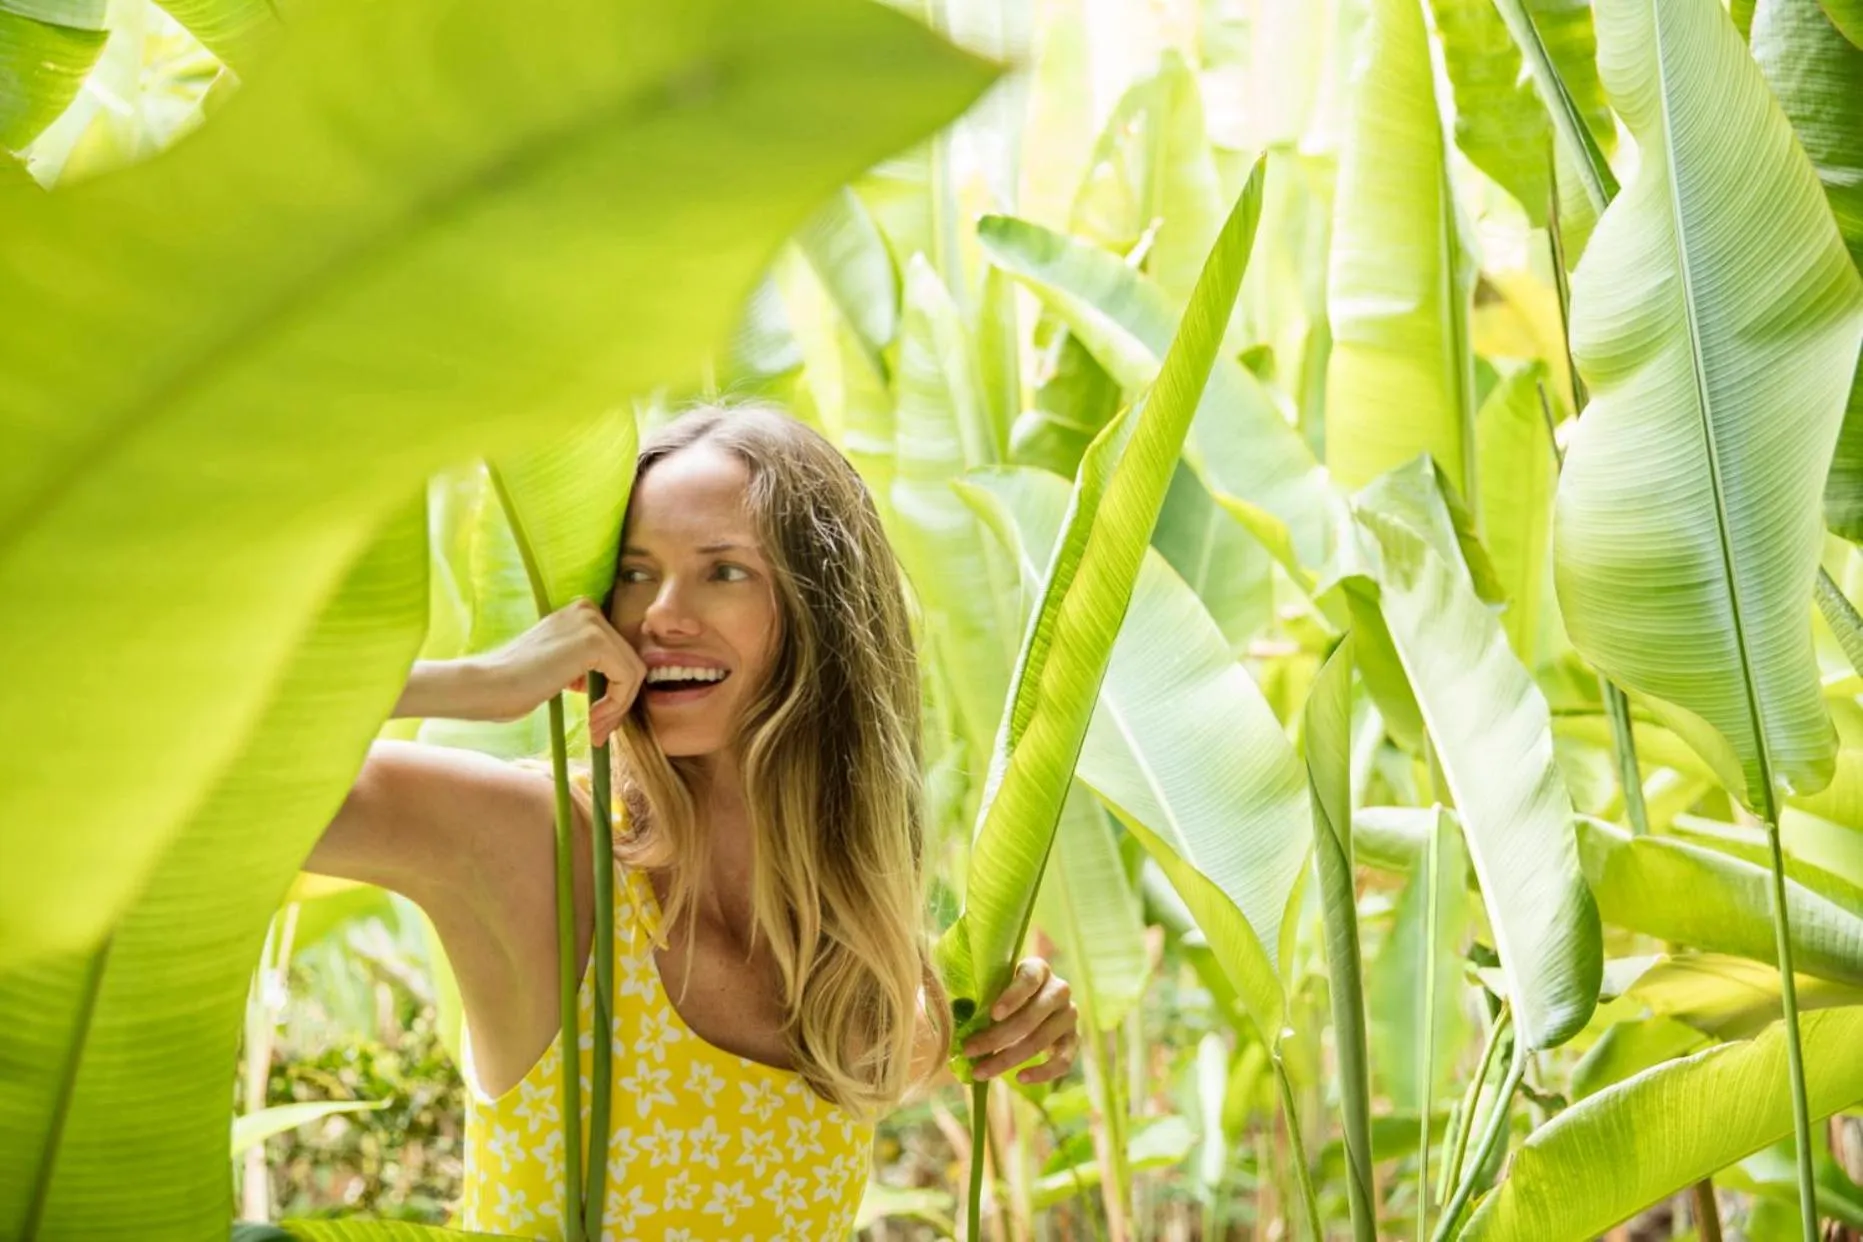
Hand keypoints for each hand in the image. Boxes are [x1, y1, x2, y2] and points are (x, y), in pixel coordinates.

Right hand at [476, 600, 644, 744]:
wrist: (487, 686)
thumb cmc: (515, 685)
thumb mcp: (561, 668)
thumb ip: (587, 667)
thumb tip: (620, 687)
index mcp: (580, 614)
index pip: (618, 655)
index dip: (615, 693)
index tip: (598, 721)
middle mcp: (588, 610)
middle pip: (630, 662)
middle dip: (619, 704)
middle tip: (598, 733)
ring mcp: (592, 623)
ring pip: (632, 672)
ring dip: (617, 709)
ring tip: (595, 732)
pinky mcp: (595, 641)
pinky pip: (626, 678)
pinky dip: (615, 705)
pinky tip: (592, 720)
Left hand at [962, 957, 1078, 1084]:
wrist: (1029, 1002)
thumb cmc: (1001, 990)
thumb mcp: (990, 982)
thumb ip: (976, 992)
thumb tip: (952, 1013)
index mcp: (1038, 969)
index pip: (1029, 979)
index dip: (1012, 996)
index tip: (993, 1014)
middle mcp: (1059, 990)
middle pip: (1031, 1016)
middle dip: (997, 1037)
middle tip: (969, 1050)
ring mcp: (1069, 1016)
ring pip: (1041, 1041)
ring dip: (1008, 1058)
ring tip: (981, 1071)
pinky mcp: (1073, 1040)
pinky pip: (1063, 1061)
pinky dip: (1042, 1072)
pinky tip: (1020, 1078)